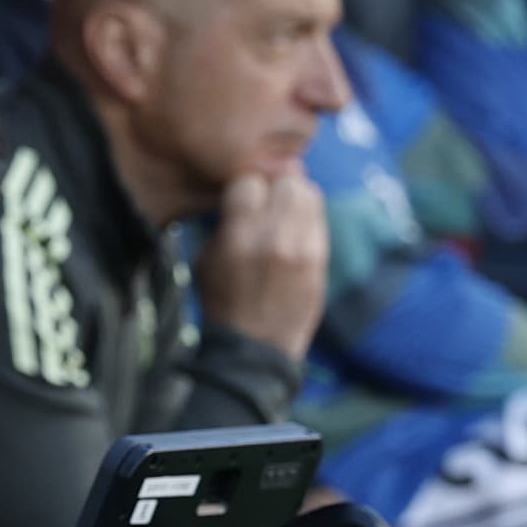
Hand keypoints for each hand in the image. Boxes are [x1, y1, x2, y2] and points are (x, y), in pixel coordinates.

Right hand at [196, 173, 328, 364]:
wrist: (256, 347)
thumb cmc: (223, 303)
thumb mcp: (207, 261)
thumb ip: (226, 223)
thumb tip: (243, 192)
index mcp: (238, 239)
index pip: (249, 181)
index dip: (244, 186)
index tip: (241, 196)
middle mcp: (274, 238)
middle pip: (285, 179)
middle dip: (274, 183)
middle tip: (266, 195)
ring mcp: (302, 248)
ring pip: (307, 192)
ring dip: (293, 194)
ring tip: (282, 208)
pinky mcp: (320, 258)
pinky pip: (318, 216)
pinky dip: (306, 213)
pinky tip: (294, 224)